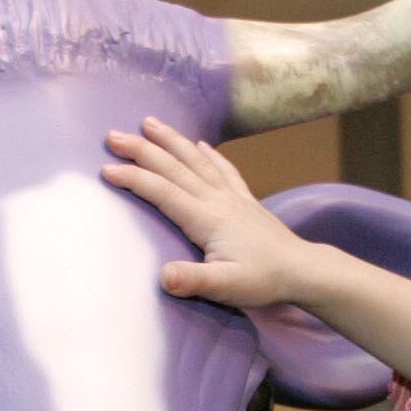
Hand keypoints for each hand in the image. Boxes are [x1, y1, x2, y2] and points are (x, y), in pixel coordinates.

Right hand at [102, 118, 316, 309]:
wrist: (303, 270)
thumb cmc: (264, 281)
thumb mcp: (226, 288)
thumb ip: (193, 280)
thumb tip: (163, 276)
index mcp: (207, 219)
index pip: (163, 192)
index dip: (134, 179)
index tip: (107, 169)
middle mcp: (217, 200)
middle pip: (174, 168)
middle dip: (142, 149)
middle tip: (113, 136)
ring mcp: (232, 197)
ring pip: (196, 160)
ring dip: (171, 140)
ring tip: (149, 122)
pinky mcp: (245, 201)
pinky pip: (223, 169)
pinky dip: (209, 153)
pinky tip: (200, 143)